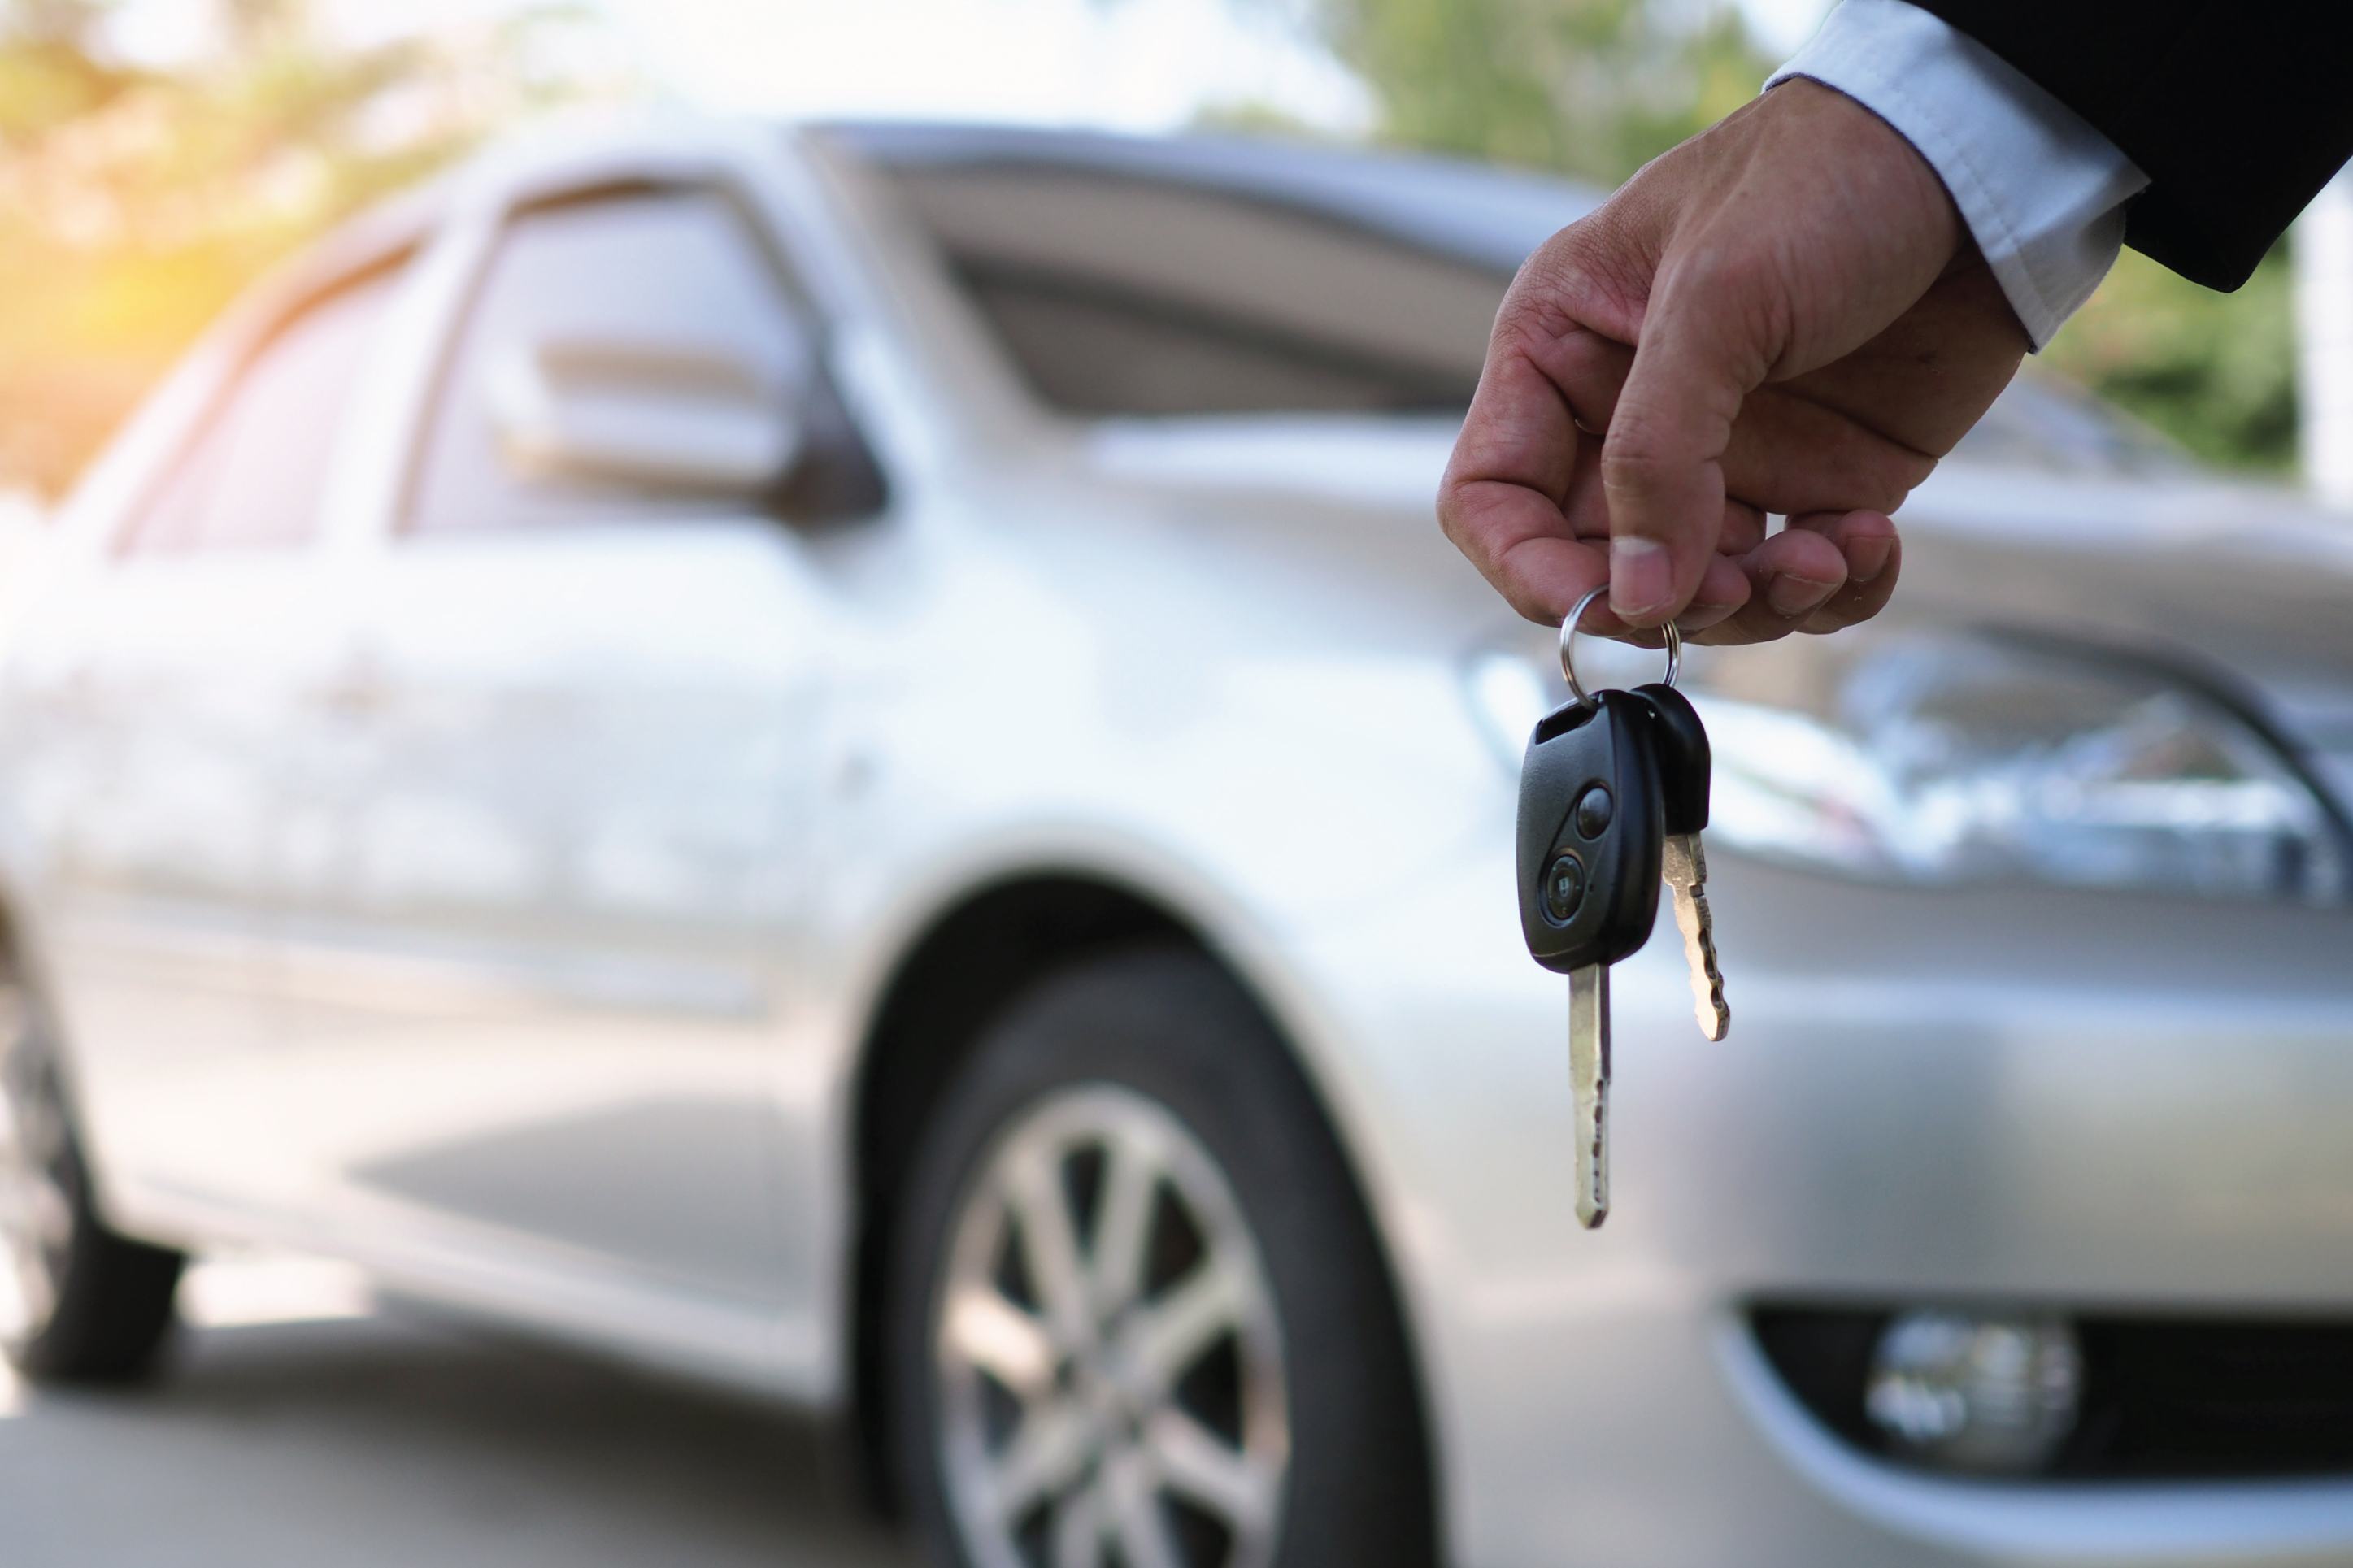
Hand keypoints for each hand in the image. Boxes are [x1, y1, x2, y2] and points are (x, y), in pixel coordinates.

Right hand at [1439, 79, 2031, 643]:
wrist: (1981, 163)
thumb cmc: (1828, 179)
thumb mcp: (1716, 301)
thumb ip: (1656, 454)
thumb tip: (1636, 597)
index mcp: (1561, 349)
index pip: (1492, 497)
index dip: (1531, 568)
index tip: (1609, 602)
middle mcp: (1629, 416)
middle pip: (1600, 568)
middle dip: (1671, 597)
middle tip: (1740, 582)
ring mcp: (1725, 458)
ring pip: (1704, 594)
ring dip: (1764, 602)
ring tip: (1829, 554)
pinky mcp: (1816, 481)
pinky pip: (1803, 581)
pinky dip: (1839, 589)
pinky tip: (1874, 539)